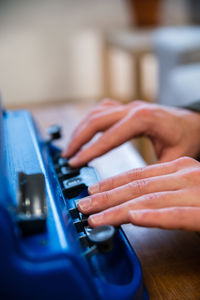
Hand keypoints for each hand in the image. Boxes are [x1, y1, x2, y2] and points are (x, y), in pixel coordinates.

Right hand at [62, 99, 199, 166]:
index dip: (89, 150)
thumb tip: (133, 188)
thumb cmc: (187, 137)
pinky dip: (90, 122)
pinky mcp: (127, 109)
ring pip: (97, 113)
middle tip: (65, 157)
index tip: (74, 162)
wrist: (194, 121)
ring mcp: (129, 106)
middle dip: (78, 139)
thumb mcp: (175, 157)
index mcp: (144, 118)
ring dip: (81, 130)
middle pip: (96, 120)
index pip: (109, 135)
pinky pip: (103, 111)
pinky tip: (84, 133)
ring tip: (70, 148)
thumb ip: (153, 171)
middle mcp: (133, 108)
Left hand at [77, 157, 199, 230]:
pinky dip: (151, 217)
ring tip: (96, 218)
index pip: (138, 174)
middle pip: (138, 186)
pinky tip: (132, 219)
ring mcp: (196, 192)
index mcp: (180, 166)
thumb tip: (135, 201)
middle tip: (84, 206)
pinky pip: (175, 215)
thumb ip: (164, 189)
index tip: (92, 191)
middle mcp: (185, 175)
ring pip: (149, 200)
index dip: (111, 184)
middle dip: (106, 197)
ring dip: (118, 210)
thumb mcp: (189, 186)